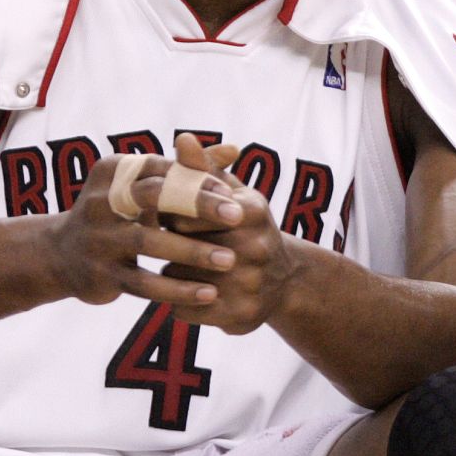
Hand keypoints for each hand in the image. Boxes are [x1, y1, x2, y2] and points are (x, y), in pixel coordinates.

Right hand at [43, 149, 243, 307]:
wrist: (61, 255)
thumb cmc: (121, 213)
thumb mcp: (148, 187)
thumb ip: (190, 169)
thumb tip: (235, 148)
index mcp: (114, 171)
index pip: (162, 169)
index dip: (199, 180)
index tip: (233, 194)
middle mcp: (100, 199)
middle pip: (154, 197)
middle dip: (199, 206)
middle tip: (238, 217)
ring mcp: (96, 238)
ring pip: (149, 242)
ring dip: (193, 252)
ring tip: (230, 260)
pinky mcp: (99, 275)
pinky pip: (143, 283)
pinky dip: (177, 288)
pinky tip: (208, 293)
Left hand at [158, 154, 304, 334]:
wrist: (285, 279)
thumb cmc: (246, 226)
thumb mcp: (232, 193)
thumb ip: (204, 168)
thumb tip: (182, 139)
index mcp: (250, 211)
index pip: (187, 211)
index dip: (172, 215)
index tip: (169, 217)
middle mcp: (256, 249)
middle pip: (182, 246)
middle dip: (172, 244)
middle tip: (171, 243)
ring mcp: (250, 285)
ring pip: (179, 279)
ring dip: (173, 273)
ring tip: (184, 267)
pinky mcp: (240, 317)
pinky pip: (185, 310)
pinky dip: (179, 302)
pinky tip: (190, 290)